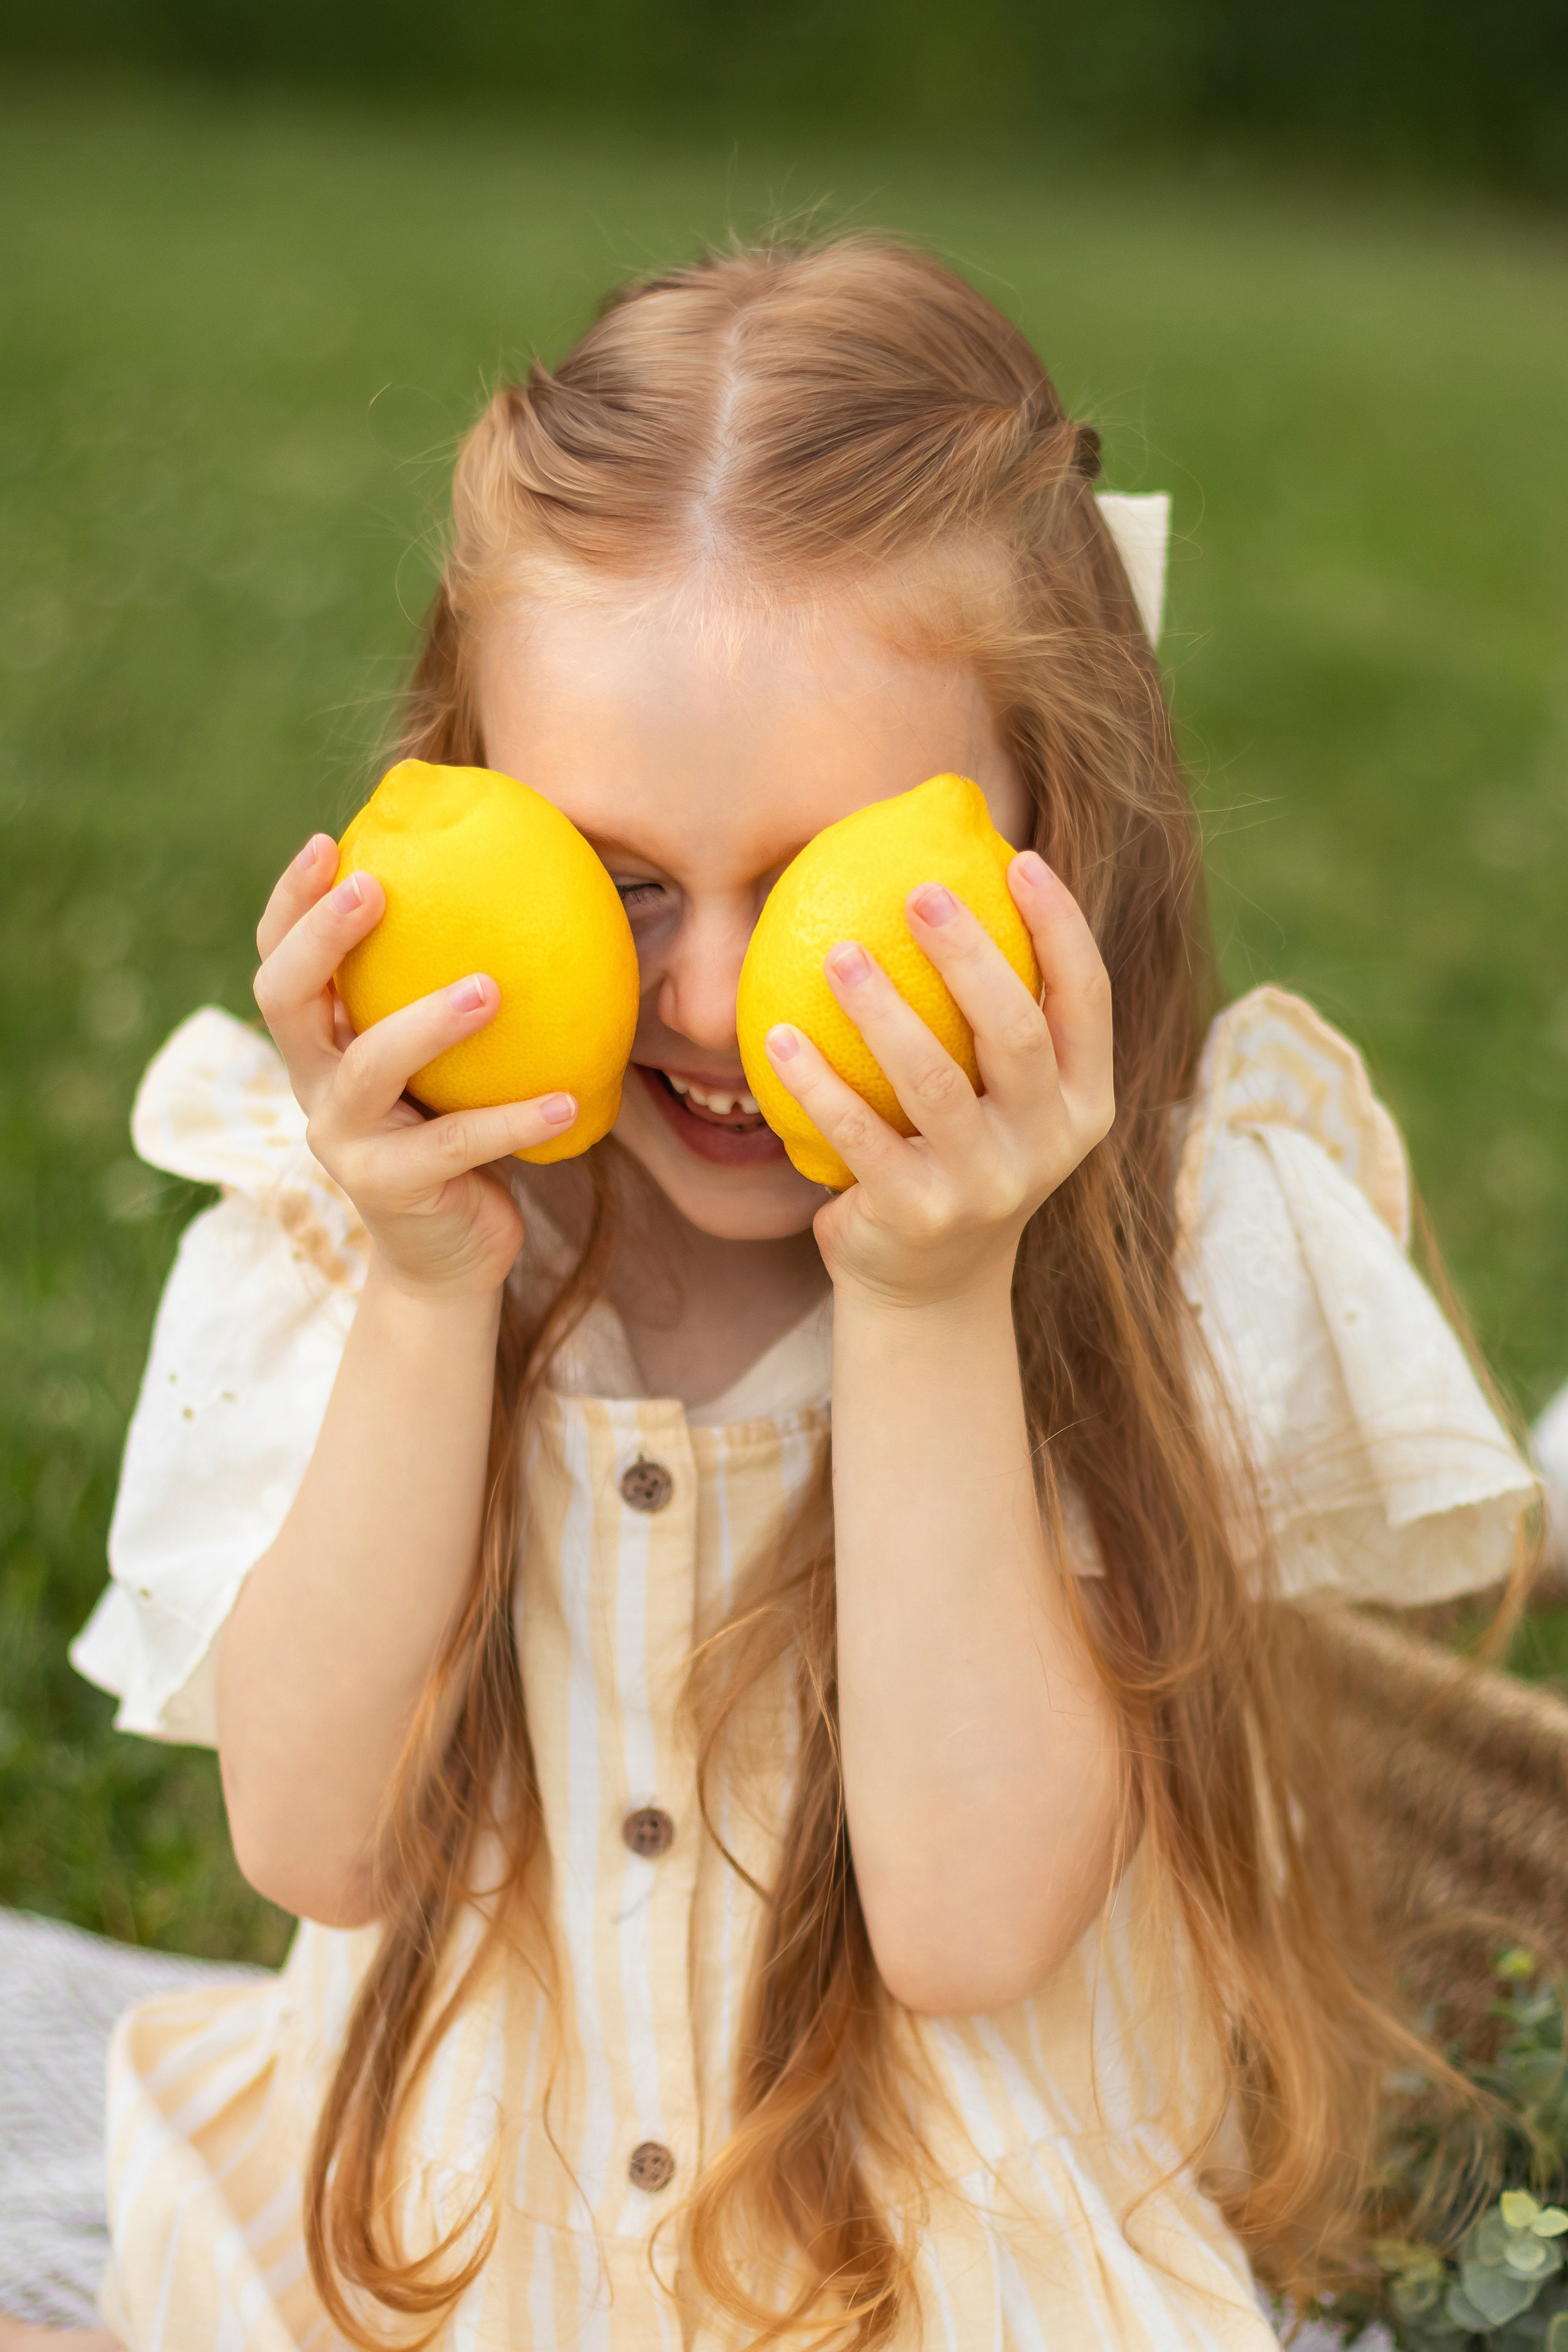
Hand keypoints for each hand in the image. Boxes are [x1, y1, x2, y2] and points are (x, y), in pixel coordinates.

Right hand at [251, 833, 577, 1297]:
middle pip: (286, 1000)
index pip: (279, 960)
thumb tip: (524, 884)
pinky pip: (457, 1144)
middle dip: (322, 939)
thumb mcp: (441, 1060)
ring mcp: (344, 1140)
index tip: (328, 841)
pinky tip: (566, 1098)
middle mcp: (313, 1085)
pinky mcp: (391, 1189)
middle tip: (375, 889)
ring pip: (372, 1067)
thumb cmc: (455, 1130)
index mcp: (318, 1044)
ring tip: (490, 989)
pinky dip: (514, 1119)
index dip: (291, 903)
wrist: (450, 1255)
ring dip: (429, 1022)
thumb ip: (447, 991)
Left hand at [762, 849, 1112, 1309]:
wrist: (930, 1289)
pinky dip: (815, 1082)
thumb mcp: (1005, 1100)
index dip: (1061, 926)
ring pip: (935, 1081)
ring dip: (881, 1010)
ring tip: (838, 953)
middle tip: (919, 892)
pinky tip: (778, 1035)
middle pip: (1017, 1031)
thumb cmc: (960, 1156)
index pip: (1086, 999)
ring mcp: (986, 1185)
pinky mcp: (917, 1215)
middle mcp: (1048, 1143)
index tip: (1019, 859)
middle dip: (970, 954)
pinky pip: (857, 1135)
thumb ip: (996, 1022)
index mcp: (1084, 1100)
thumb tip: (948, 887)